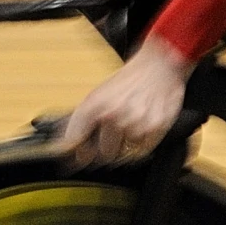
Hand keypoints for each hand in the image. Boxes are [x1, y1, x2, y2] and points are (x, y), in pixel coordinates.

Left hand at [59, 39, 194, 169]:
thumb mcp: (100, 93)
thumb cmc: (129, 80)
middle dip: (107, 148)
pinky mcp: (155, 129)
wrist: (159, 65)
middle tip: (114, 134)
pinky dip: (141, 143)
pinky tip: (142, 125)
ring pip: (124, 154)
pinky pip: (142, 150)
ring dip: (126, 144)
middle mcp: (114, 115)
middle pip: (103, 154)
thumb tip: (66, 144)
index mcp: (95, 105)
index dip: (75, 153)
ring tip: (131, 123)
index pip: (75, 140)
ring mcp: (135, 123)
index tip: (75, 160)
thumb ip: (83, 119)